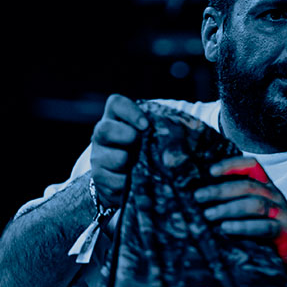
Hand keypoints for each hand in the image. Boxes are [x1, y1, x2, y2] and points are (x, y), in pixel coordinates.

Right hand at [90, 95, 148, 209]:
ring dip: (126, 163)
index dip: (130, 112)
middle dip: (124, 136)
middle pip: (105, 129)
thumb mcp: (149, 137)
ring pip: (108, 157)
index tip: (145, 125)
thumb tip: (188, 130)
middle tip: (138, 143)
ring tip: (137, 166)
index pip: (116, 104)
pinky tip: (133, 182)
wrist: (122, 178)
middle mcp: (102, 134)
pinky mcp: (99, 177)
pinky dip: (124, 182)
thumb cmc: (142, 151)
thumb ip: (158, 129)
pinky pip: (110, 180)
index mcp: (116, 118)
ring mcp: (98, 156)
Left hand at [193, 156, 286, 263]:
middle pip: (247, 186)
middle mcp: (275, 196)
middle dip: (221, 190)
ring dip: (228, 208)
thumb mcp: (252, 213)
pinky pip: (263, 227)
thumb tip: (205, 201)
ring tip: (208, 214)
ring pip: (254, 204)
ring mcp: (282, 213)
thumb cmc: (267, 229)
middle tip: (199, 197)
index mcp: (267, 186)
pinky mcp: (285, 231)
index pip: (252, 166)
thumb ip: (235, 204)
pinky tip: (226, 228)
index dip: (232, 165)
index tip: (211, 171)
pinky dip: (243, 227)